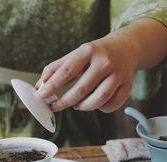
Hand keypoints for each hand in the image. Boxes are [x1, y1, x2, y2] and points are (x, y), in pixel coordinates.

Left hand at [35, 18, 166, 112]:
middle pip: (81, 89)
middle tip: (55, 106)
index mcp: (87, 51)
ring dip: (83, 107)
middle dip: (64, 102)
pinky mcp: (128, 85)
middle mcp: (104, 61)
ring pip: (98, 99)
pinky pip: (112, 105)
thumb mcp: (74, 55)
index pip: (66, 71)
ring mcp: (118, 73)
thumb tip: (39, 87)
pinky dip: (101, 108)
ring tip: (77, 104)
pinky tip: (95, 103)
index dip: (52, 86)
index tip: (41, 96)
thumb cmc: (93, 55)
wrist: (125, 47)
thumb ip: (54, 70)